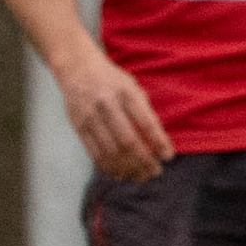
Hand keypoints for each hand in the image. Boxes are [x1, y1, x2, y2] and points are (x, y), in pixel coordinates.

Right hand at [57, 51, 172, 181]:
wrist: (77, 68)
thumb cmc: (111, 79)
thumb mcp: (131, 87)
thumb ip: (143, 110)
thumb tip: (156, 142)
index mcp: (126, 93)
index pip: (146, 122)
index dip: (159, 142)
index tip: (168, 157)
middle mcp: (108, 106)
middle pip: (128, 141)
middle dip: (144, 161)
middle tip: (155, 172)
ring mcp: (91, 118)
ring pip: (111, 151)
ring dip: (127, 168)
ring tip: (139, 176)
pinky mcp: (78, 127)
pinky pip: (94, 153)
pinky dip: (108, 167)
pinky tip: (119, 174)